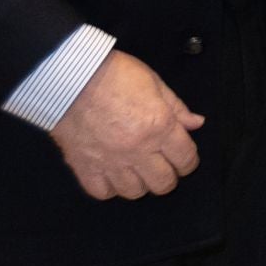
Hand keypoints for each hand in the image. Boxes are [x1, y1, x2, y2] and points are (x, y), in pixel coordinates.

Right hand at [48, 50, 204, 200]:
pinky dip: (109, 187)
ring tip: (138, 170)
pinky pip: (102, 192)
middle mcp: (137, 150)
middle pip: (163, 183)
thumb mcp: (154, 82)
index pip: (186, 159)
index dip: (189, 160)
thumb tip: (196, 123)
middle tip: (163, 165)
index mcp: (159, 127)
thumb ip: (177, 107)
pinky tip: (112, 174)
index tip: (184, 158)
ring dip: (140, 183)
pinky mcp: (84, 166)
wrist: (70, 76)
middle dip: (169, 176)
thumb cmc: (113, 73)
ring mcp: (110, 161)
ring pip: (134, 192)